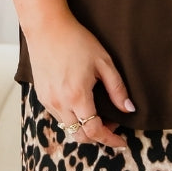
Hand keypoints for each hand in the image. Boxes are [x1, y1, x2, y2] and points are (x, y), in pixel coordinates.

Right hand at [25, 12, 135, 145]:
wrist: (47, 28)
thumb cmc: (77, 41)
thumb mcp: (103, 62)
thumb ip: (117, 88)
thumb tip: (129, 109)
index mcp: (77, 96)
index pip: (94, 131)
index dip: (110, 140)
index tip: (122, 142)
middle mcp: (60, 104)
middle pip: (80, 136)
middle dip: (98, 137)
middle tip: (113, 127)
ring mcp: (48, 101)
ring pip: (68, 128)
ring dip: (84, 128)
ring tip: (99, 114)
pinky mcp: (42, 96)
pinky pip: (59, 117)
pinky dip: (72, 119)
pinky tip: (82, 105)